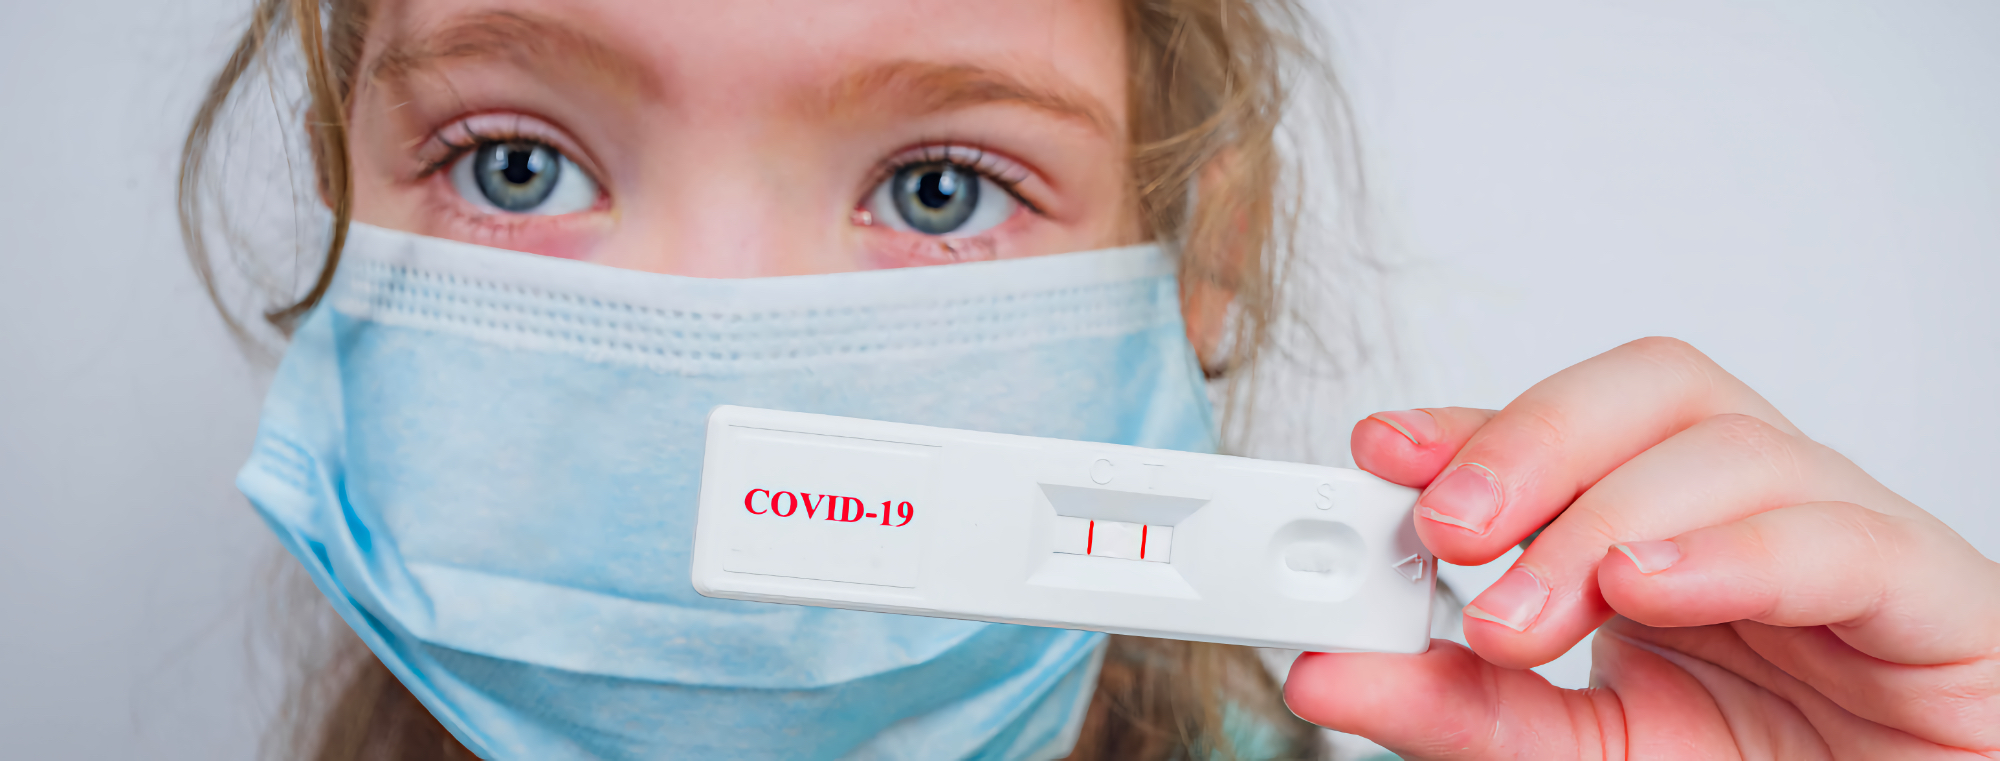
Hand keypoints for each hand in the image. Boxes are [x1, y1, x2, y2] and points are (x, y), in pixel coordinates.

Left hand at [1283, 337, 1999, 757]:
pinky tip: (1650, 585)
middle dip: (1531, 442)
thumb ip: (1457, 708)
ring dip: (1606, 516)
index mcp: (1669, 529)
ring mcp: (1846, 538)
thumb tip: (1323, 672)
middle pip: (1654, 388)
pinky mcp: (1936, 598)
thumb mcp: (1578, 748)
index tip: (1378, 448)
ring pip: (1735, 446)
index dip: (1471, 423)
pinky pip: (1846, 537)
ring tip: (1525, 611)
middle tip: (1444, 530)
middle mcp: (1755, 509)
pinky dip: (1736, 553)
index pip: (1568, 427)